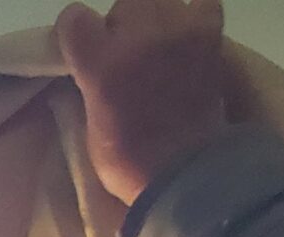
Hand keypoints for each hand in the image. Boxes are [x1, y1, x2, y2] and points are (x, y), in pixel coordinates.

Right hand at [57, 0, 231, 206]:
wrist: (184, 173)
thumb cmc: (128, 161)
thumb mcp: (89, 121)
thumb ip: (89, 81)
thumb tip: (92, 62)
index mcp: (101, 64)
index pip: (74, 18)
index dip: (76, 34)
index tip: (82, 52)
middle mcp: (138, 38)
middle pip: (123, 5)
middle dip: (121, 27)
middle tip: (129, 58)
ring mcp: (177, 32)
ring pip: (159, 1)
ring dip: (156, 20)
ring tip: (160, 48)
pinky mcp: (208, 35)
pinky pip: (201, 2)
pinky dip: (193, 14)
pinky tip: (188, 35)